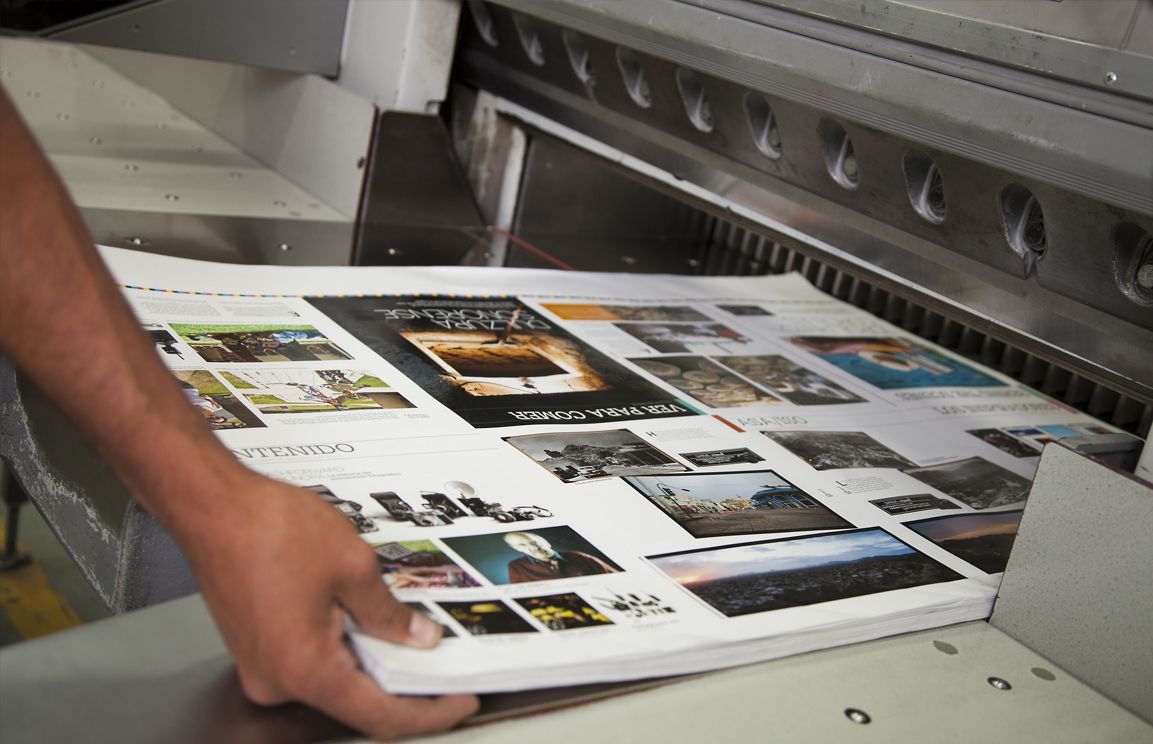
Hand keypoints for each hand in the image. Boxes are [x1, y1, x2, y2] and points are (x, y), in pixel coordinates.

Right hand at [177, 472, 478, 738]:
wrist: (212, 506)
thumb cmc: (266, 528)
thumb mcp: (353, 566)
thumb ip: (389, 612)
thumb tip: (416, 638)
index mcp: (304, 669)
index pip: (380, 715)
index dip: (428, 711)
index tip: (459, 702)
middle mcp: (277, 681)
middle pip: (357, 702)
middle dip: (404, 684)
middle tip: (445, 666)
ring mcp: (262, 668)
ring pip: (334, 680)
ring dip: (373, 661)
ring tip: (411, 634)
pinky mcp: (258, 651)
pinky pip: (311, 662)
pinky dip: (344, 647)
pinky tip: (367, 621)